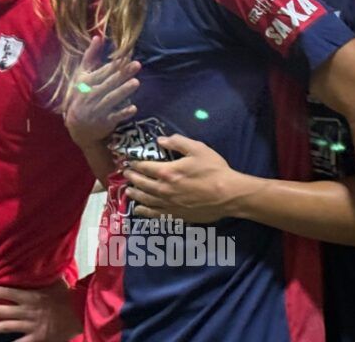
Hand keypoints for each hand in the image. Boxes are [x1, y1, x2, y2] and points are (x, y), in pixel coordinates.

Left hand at [0, 278, 81, 341]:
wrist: (80, 312)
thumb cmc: (67, 295)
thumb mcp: (54, 279)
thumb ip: (42, 271)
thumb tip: (36, 255)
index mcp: (30, 295)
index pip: (5, 291)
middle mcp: (27, 310)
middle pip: (1, 311)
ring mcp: (31, 326)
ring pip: (5, 327)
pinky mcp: (37, 338)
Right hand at [63, 36, 139, 148]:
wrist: (77, 125)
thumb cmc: (81, 95)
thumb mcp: (82, 75)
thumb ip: (90, 56)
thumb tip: (98, 37)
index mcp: (87, 82)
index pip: (103, 71)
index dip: (115, 64)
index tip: (127, 55)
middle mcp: (92, 94)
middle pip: (110, 82)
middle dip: (123, 73)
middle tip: (137, 65)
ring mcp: (98, 108)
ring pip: (112, 98)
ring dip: (124, 91)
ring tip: (136, 82)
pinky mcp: (104, 121)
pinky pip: (115, 116)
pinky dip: (123, 113)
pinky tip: (133, 108)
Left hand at [123, 134, 242, 222]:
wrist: (228, 195)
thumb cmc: (214, 170)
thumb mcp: (198, 149)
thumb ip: (178, 142)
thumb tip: (160, 140)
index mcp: (167, 172)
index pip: (144, 167)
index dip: (135, 164)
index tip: (129, 162)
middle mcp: (163, 189)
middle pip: (142, 184)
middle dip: (132, 177)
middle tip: (126, 174)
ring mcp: (168, 204)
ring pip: (145, 199)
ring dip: (135, 194)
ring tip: (128, 190)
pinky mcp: (175, 215)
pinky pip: (154, 214)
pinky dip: (144, 212)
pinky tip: (139, 210)